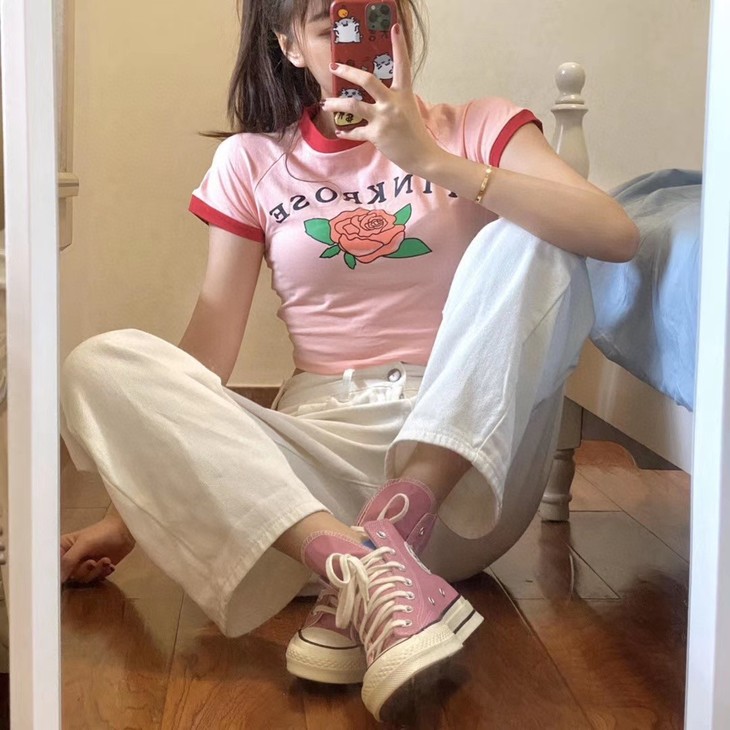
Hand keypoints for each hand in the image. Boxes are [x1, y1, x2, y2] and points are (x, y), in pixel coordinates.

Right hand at [60, 514, 134, 583]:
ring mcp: (84, 564)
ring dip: (96, 571)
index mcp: (63, 548)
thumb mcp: (84, 544)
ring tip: (106, 560)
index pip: (53, 565)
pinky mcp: (97, 569)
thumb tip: (59, 578)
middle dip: (84, 571)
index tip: (68, 573)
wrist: (125, 531)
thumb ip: (69, 560)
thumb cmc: (102, 532)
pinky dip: (103, 573)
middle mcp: (71, 558)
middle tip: (93, 562)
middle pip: (70, 576)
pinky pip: (96, 579)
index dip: (58, 572)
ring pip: (84, 579)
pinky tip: (110, 564)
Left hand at [322, 23, 444, 175]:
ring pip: (353, 105)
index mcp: (404, 93)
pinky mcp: (376, 135)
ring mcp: (383, 118)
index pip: (403, 65)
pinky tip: (339, 131)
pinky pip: (355, 131)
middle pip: (367, 80)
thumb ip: (394, 99)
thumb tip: (376, 94)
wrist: (421, 155)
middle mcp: (392, 102)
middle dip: (348, 72)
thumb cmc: (415, 133)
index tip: (395, 28)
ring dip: (335, 104)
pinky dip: (346, 132)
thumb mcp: (408, 109)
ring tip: (325, 104)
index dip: (399, 45)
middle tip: (334, 67)